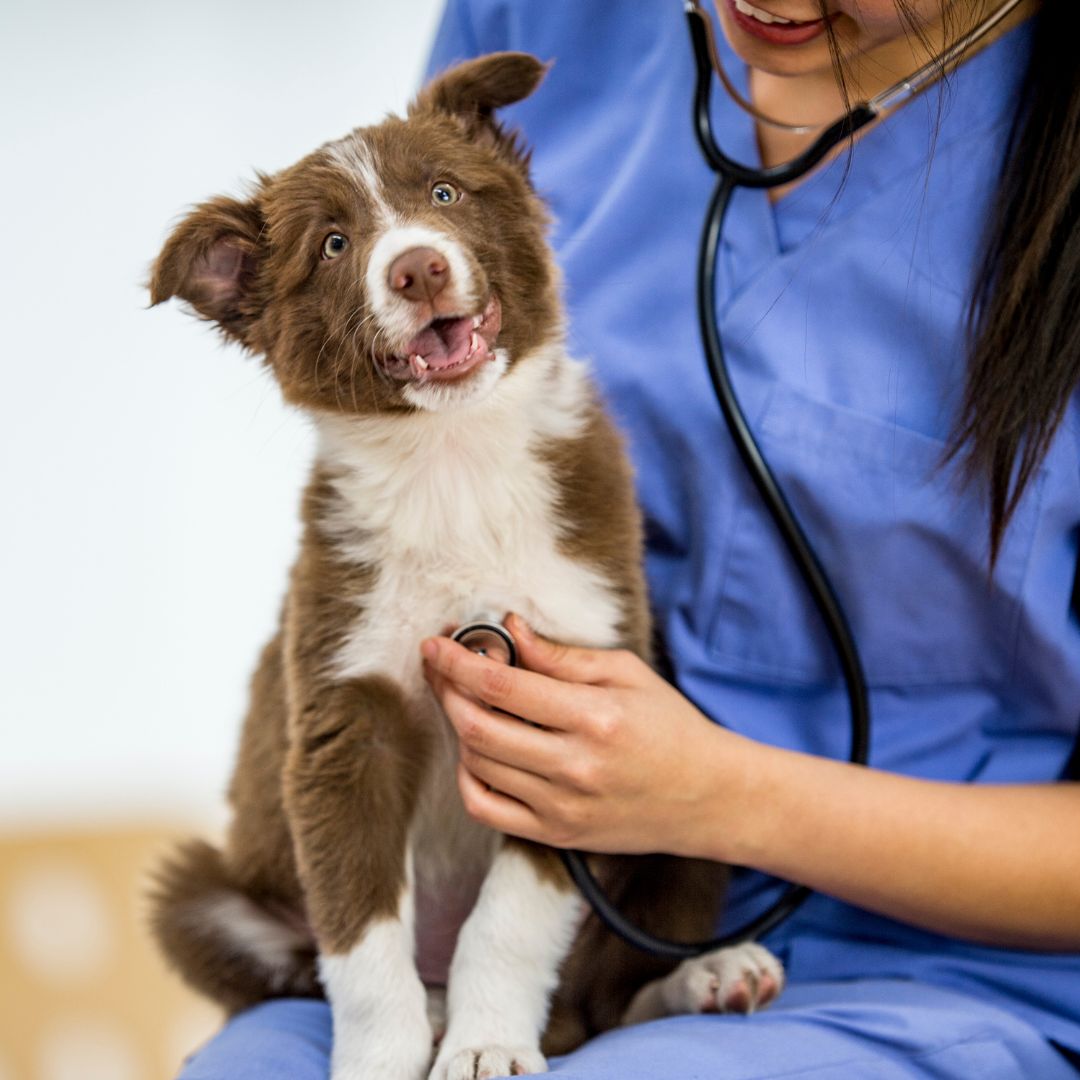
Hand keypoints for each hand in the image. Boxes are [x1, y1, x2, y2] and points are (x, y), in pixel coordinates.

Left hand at [420, 614, 745, 856]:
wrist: (709, 797)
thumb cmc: (671, 726)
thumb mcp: (627, 673)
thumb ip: (562, 656)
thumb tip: (511, 630)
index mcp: (594, 717)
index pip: (502, 686)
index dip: (457, 662)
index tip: (435, 643)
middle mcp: (574, 766)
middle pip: (477, 727)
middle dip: (446, 690)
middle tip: (440, 666)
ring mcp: (562, 807)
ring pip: (477, 765)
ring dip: (458, 728)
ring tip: (466, 701)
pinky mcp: (556, 834)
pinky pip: (486, 809)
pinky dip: (468, 776)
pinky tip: (477, 751)